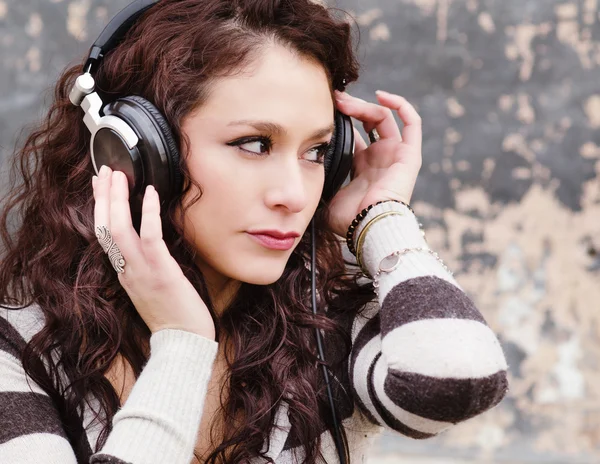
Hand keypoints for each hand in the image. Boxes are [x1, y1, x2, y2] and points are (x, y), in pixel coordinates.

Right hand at [92, 165, 215, 339]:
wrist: (183, 341)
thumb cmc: (173, 315)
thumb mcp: (151, 288)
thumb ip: (145, 266)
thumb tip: (148, 243)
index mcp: (124, 272)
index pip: (104, 235)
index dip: (100, 209)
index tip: (101, 187)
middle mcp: (126, 269)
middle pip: (104, 227)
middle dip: (103, 197)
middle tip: (106, 170)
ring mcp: (141, 270)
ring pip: (118, 228)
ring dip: (116, 199)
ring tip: (119, 175)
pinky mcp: (160, 271)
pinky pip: (149, 236)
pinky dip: (148, 213)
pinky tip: (151, 193)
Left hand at [327, 90, 422, 236]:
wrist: (370, 226)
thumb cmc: (350, 220)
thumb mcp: (327, 199)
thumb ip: (319, 185)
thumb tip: (302, 176)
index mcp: (362, 171)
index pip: (353, 139)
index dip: (340, 123)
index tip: (324, 112)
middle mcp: (380, 161)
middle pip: (368, 124)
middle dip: (351, 109)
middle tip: (333, 100)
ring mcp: (396, 156)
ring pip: (383, 119)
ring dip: (364, 105)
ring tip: (344, 100)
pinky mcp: (409, 154)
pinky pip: (412, 123)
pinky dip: (400, 105)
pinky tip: (381, 95)